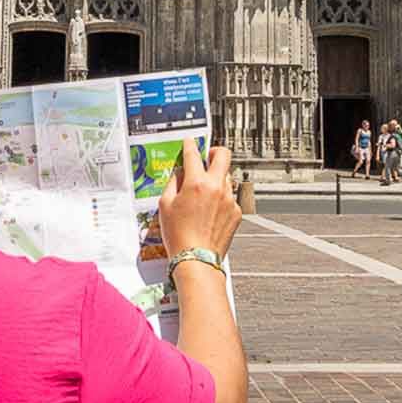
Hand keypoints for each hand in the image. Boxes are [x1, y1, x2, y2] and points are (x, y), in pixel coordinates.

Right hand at [158, 140, 242, 259]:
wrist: (197, 259)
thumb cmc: (179, 236)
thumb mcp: (165, 205)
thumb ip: (173, 183)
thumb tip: (180, 172)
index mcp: (196, 183)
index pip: (194, 154)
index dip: (190, 145)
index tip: (189, 143)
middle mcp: (216, 187)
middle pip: (223, 155)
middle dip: (214, 151)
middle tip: (207, 156)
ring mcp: (229, 199)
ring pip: (227, 177)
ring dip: (216, 177)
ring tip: (204, 191)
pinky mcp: (236, 212)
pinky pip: (230, 196)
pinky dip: (221, 198)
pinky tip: (210, 210)